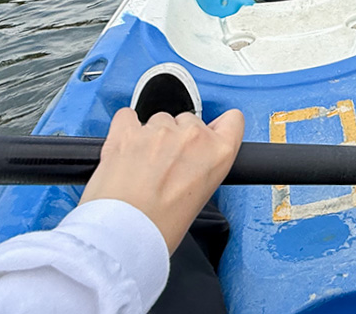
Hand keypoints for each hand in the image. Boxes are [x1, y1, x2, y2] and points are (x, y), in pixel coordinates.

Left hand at [81, 107, 244, 252]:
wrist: (122, 238)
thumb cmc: (158, 230)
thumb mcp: (201, 199)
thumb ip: (202, 167)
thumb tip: (190, 161)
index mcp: (218, 155)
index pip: (232, 120)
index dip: (218, 128)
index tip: (208, 135)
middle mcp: (192, 137)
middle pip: (189, 121)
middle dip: (177, 140)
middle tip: (164, 169)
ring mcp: (159, 131)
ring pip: (158, 120)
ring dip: (151, 138)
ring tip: (140, 169)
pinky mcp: (127, 131)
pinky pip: (127, 116)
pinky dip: (125, 129)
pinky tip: (124, 150)